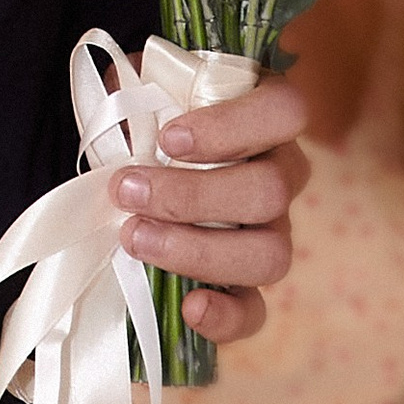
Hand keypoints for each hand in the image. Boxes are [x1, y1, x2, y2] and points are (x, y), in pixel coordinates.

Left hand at [113, 75, 306, 348]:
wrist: (140, 175)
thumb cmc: (150, 123)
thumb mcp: (144, 92)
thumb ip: (139, 87)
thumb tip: (118, 91)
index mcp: (267, 120)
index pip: (284, 111)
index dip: (232, 125)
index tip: (169, 137)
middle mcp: (282, 176)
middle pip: (270, 191)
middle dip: (191, 195)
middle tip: (127, 191)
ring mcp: (272, 234)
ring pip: (270, 253)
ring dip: (198, 250)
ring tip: (135, 239)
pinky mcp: (248, 285)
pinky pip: (255, 311)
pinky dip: (227, 316)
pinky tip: (190, 306)